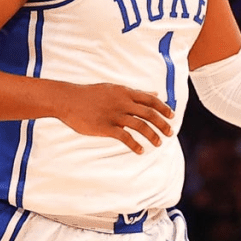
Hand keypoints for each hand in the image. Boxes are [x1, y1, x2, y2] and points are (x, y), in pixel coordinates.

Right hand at [56, 83, 174, 153]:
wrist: (68, 100)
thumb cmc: (91, 94)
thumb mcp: (114, 89)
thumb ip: (136, 93)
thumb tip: (155, 93)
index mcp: (125, 92)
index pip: (150, 100)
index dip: (163, 108)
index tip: (172, 116)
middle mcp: (122, 103)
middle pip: (149, 113)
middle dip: (162, 124)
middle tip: (170, 133)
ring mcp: (114, 115)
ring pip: (140, 126)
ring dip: (152, 136)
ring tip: (158, 143)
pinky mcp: (105, 127)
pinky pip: (125, 137)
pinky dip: (135, 145)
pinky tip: (141, 151)